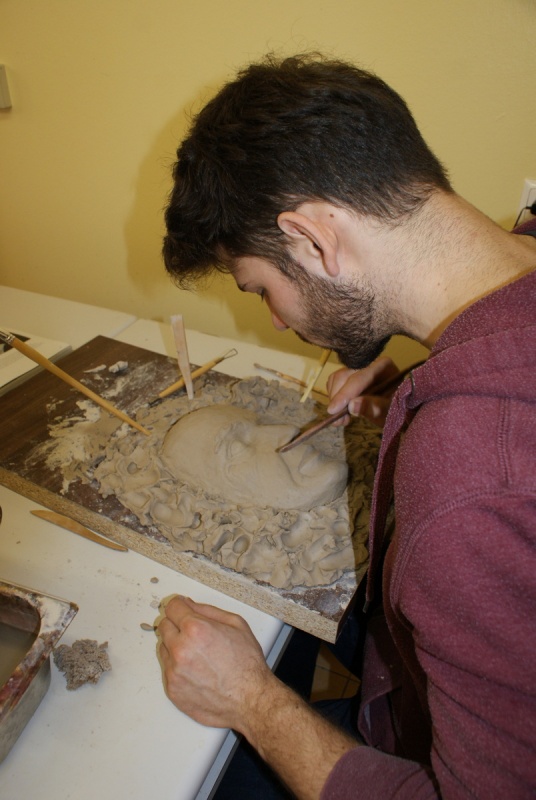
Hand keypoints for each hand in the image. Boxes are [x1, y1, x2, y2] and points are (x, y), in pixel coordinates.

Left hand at [158, 596, 272, 730]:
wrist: (249, 698)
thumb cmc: (246, 664)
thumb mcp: (236, 624)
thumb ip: (207, 610)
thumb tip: (188, 604)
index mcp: (195, 629)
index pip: (172, 607)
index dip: (179, 605)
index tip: (182, 608)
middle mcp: (180, 649)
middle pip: (164, 625)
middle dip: (176, 624)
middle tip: (193, 633)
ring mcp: (174, 671)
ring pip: (163, 647)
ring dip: (175, 646)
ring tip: (198, 654)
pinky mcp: (172, 689)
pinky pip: (167, 669)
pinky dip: (177, 667)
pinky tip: (196, 670)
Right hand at [326, 356, 399, 428]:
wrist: (392, 407)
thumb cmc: (394, 408)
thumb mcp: (387, 410)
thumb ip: (373, 407)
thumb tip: (352, 405)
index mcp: (382, 366)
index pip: (359, 378)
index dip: (345, 394)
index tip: (333, 410)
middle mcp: (368, 363)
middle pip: (344, 376)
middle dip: (338, 398)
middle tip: (338, 420)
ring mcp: (357, 367)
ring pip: (336, 379)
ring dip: (334, 400)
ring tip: (342, 419)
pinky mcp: (348, 374)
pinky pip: (334, 382)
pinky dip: (334, 398)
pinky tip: (342, 412)